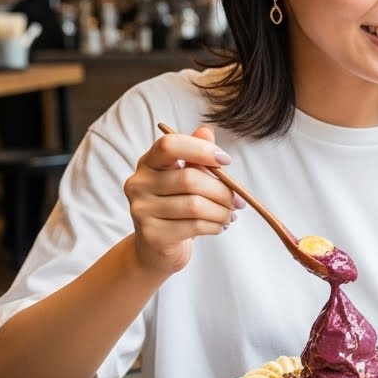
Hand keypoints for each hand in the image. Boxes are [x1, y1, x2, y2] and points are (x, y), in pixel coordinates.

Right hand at [123, 126, 244, 277]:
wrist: (156, 247)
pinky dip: (215, 225)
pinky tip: (220, 226)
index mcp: (148, 162)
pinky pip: (194, 226)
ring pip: (195, 205)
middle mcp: (139, 183)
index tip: (226, 160)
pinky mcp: (152, 234)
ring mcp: (141, 210)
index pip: (169, 144)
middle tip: (239, 201)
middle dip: (223, 191)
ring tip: (230, 215)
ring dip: (222, 211)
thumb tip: (206, 130)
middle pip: (190, 179)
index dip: (201, 149)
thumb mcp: (187, 176)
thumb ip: (196, 154)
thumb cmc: (176, 205)